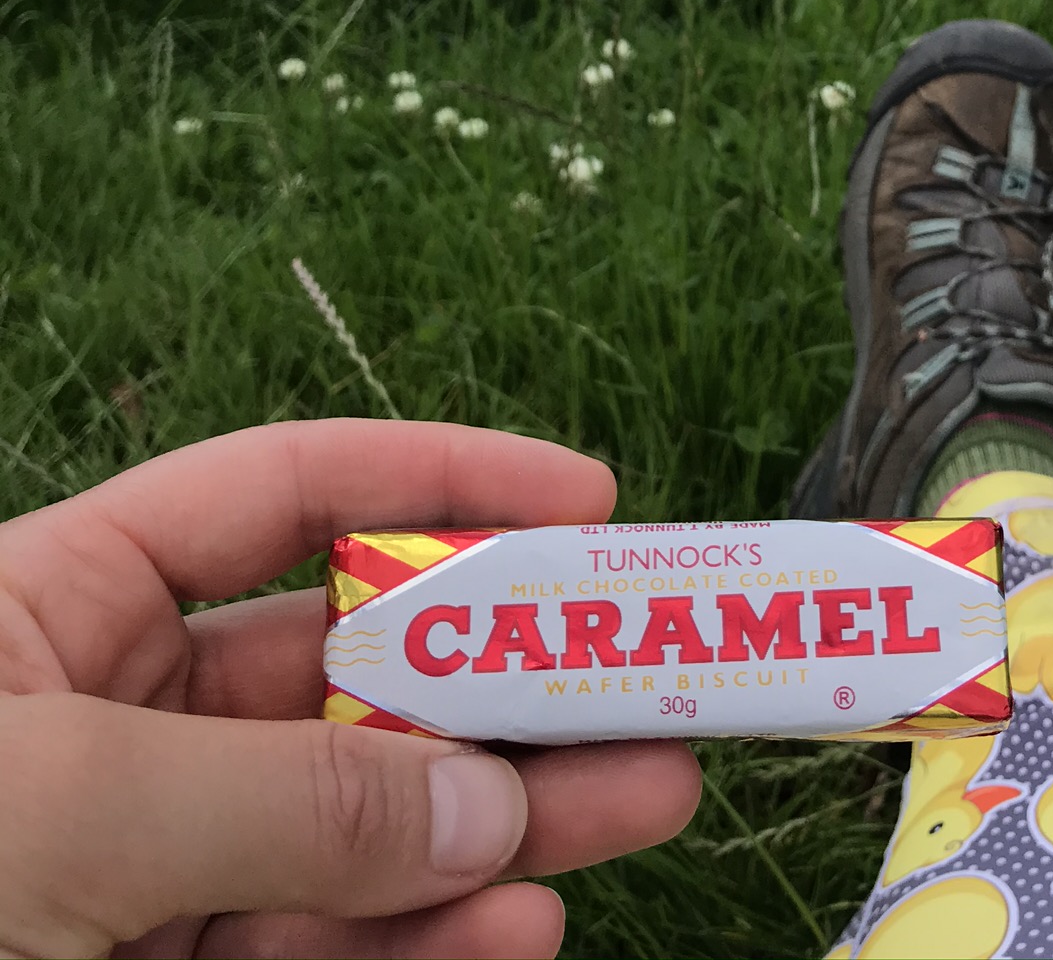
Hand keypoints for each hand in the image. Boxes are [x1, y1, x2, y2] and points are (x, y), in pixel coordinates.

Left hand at [0, 421, 700, 958]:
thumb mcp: (62, 808)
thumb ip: (282, 802)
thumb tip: (487, 800)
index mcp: (68, 601)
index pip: (289, 497)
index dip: (442, 478)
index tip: (585, 494)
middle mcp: (119, 718)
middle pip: (354, 670)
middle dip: (503, 674)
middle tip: (651, 678)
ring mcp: (145, 862)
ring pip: (356, 820)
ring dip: (495, 819)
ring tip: (638, 804)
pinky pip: (315, 943)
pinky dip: (417, 940)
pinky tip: (511, 931)